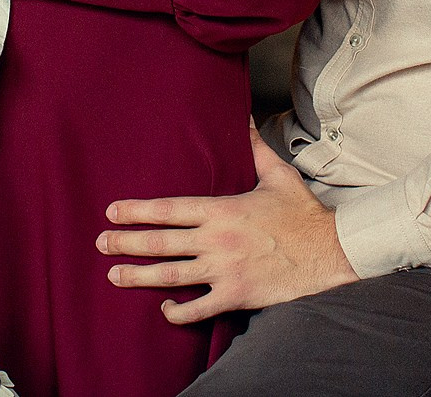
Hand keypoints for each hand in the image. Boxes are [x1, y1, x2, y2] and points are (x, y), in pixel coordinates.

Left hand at [98, 125, 357, 323]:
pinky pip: (198, 308)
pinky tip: (164, 308)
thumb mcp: (278, 175)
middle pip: (161, 242)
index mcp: (222, 209)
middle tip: (100, 244)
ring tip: (114, 275)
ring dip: (138, 276)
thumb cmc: (302, 214)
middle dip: (126, 243)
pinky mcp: (235, 295)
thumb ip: (254, 149)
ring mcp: (224, 270)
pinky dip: (177, 311)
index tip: (112, 213)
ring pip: (171, 275)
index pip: (169, 209)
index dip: (137, 212)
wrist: (330, 252)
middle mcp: (216, 240)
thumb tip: (243, 119)